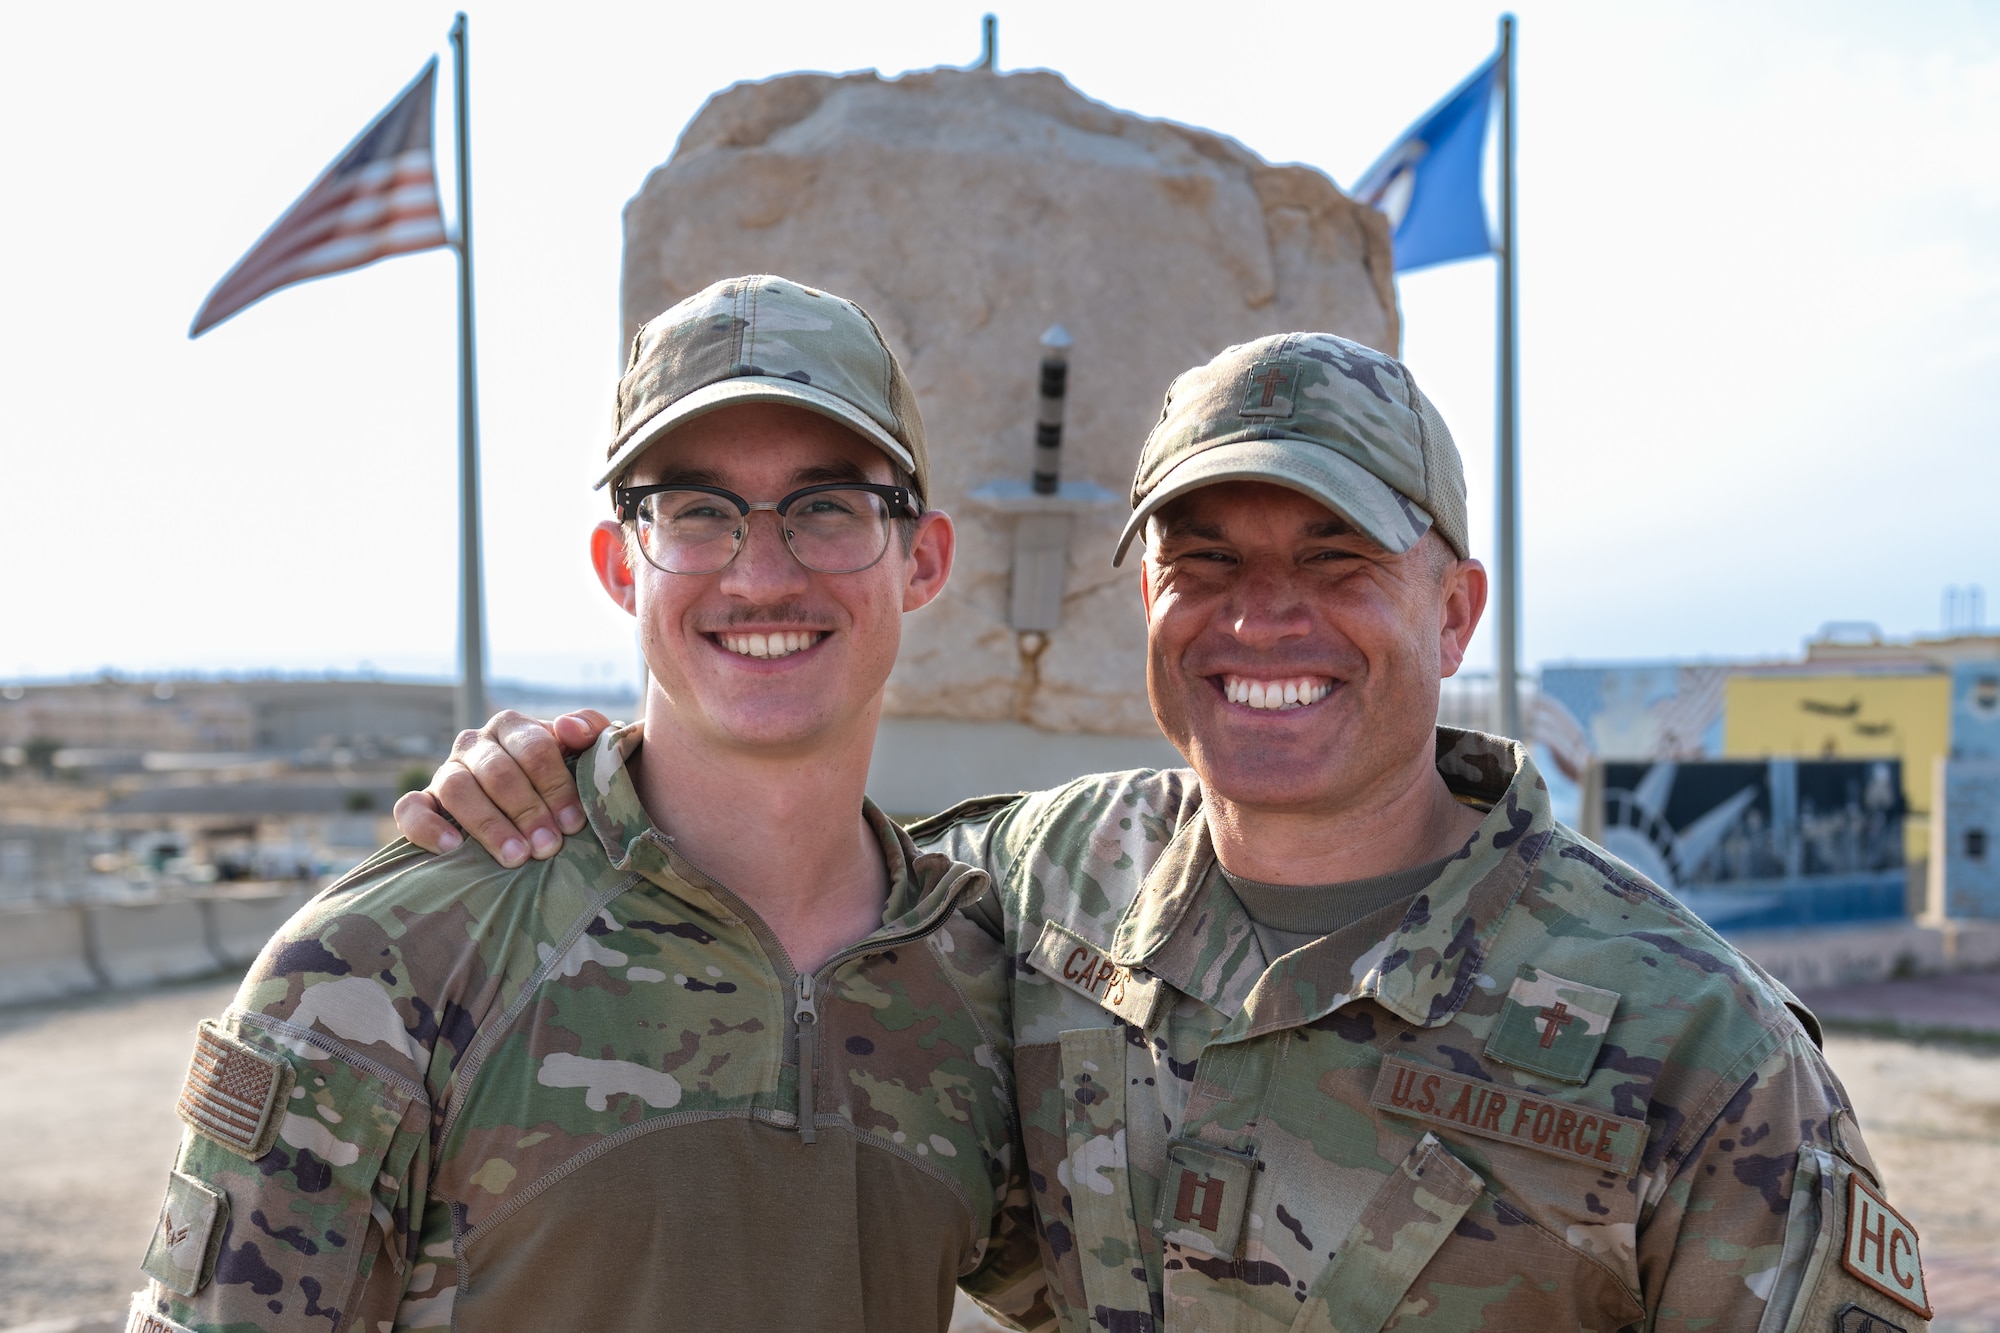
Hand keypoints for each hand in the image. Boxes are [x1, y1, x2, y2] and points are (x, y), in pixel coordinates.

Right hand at [392, 710, 613, 865]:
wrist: (532, 809)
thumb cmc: (564, 780)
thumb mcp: (585, 752)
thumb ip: (590, 729)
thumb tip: (569, 728)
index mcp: (512, 727)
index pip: (534, 748)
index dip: (555, 785)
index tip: (573, 822)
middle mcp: (474, 744)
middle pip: (497, 771)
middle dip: (527, 811)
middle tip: (548, 847)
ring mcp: (445, 772)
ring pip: (456, 788)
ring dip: (488, 825)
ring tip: (516, 858)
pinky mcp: (420, 802)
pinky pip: (410, 808)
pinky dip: (427, 826)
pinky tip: (452, 848)